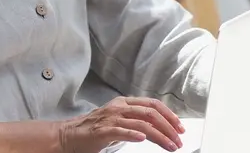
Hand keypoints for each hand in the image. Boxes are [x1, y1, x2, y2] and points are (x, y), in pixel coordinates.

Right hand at [59, 97, 184, 152]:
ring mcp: (111, 118)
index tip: (180, 127)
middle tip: (179, 140)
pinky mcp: (102, 131)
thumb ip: (136, 120)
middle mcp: (119, 107)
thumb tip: (159, 127)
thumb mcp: (119, 120)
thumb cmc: (94, 130)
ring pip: (142, 123)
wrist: (69, 136)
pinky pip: (121, 131)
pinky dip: (133, 134)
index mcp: (125, 102)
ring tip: (170, 146)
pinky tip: (143, 139)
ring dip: (159, 135)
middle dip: (169, 127)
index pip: (153, 104)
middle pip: (151, 113)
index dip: (170, 115)